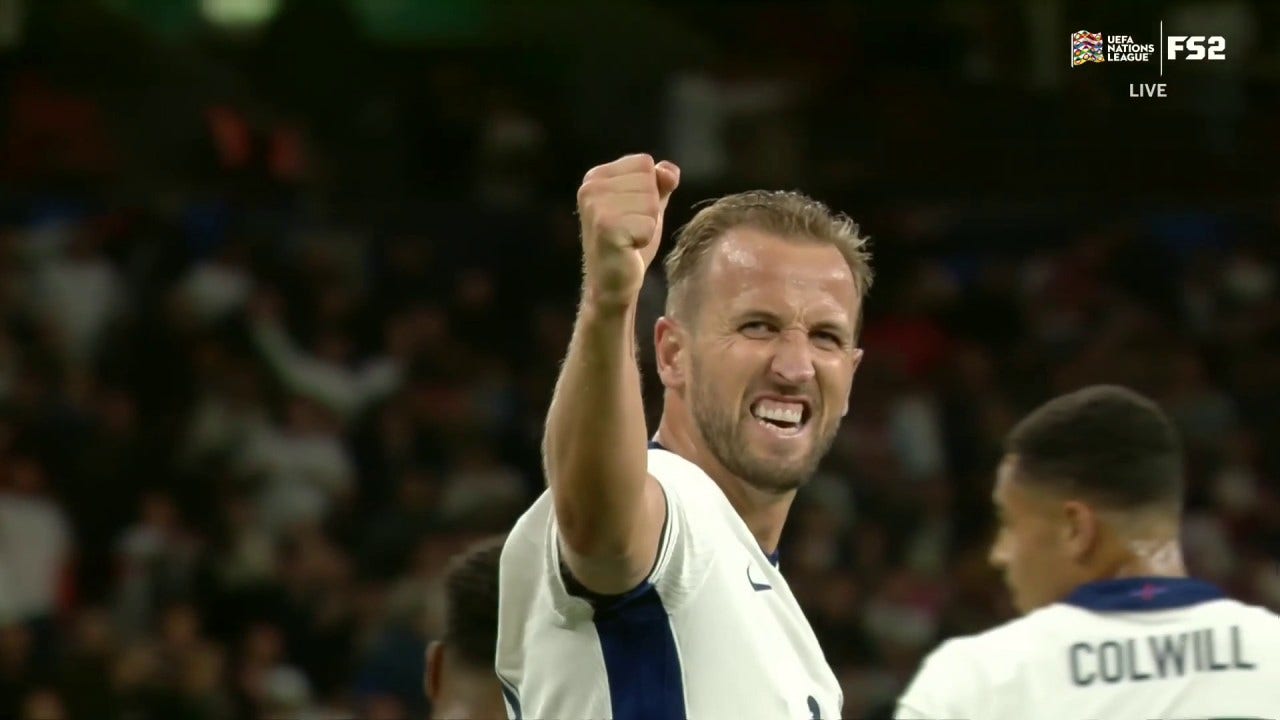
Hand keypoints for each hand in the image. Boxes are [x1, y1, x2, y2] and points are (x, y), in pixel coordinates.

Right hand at [576, 154, 679, 308]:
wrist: (613, 282)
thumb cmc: (630, 241)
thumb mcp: (647, 206)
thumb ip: (660, 183)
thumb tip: (670, 170)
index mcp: (597, 176)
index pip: (645, 163)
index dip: (649, 190)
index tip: (631, 212)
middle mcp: (590, 187)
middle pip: (650, 181)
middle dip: (649, 209)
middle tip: (630, 228)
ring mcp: (596, 207)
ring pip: (651, 203)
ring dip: (648, 225)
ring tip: (629, 238)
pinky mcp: (606, 228)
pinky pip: (649, 224)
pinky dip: (645, 239)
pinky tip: (628, 248)